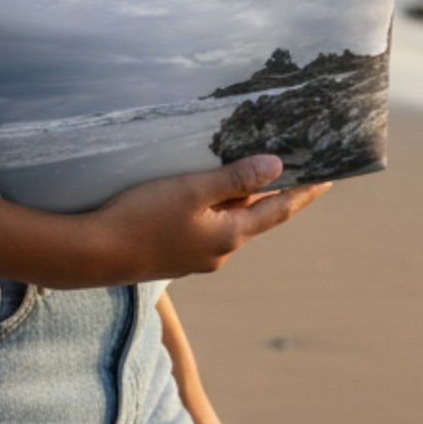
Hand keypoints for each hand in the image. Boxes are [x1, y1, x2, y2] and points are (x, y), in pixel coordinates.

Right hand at [69, 155, 331, 286]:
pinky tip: (198, 195)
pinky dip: (211, 209)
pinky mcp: (173, 255)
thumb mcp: (192, 189)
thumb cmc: (142, 217)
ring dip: (236, 200)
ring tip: (243, 172)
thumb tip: (278, 167)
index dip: (304, 193)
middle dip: (269, 193)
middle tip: (289, 166)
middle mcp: (219, 252)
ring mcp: (195, 257)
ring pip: (226, 222)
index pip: (278, 211)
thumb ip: (235, 179)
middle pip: (253, 216)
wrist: (94, 254)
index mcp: (229, 236)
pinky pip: (204, 227)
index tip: (328, 180)